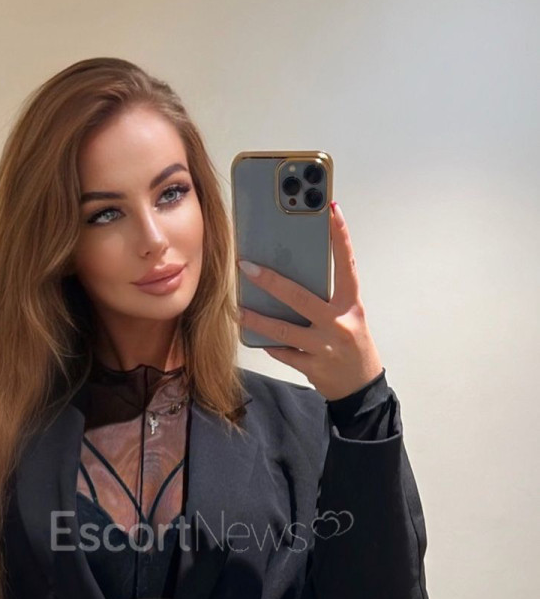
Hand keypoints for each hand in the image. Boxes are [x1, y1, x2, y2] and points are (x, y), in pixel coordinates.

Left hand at [237, 202, 383, 401]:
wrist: (361, 388)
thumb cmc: (352, 345)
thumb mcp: (348, 316)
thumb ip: (326, 298)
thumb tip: (290, 276)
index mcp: (351, 305)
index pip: (346, 264)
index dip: (340, 236)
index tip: (331, 210)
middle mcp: (339, 324)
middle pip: (300, 298)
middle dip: (270, 281)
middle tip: (247, 267)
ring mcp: (324, 347)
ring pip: (283, 330)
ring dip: (256, 319)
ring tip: (238, 309)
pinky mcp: (312, 367)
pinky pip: (282, 352)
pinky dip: (268, 344)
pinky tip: (254, 335)